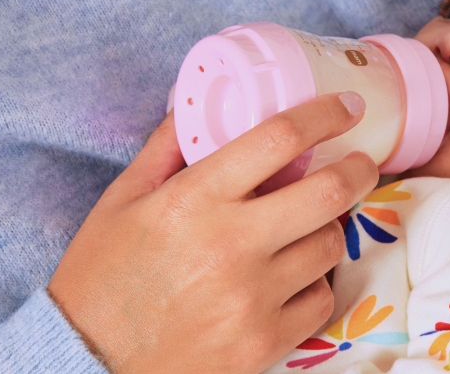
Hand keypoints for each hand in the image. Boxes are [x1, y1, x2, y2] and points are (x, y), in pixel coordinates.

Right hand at [48, 91, 376, 373]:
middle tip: (360, 161)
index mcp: (194, 200)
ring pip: (330, 245)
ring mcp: (254, 298)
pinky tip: (294, 274)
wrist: (89, 365)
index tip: (345, 105)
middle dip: (358, 168)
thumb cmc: (101, 278)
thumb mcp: (121, 200)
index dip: (324, 114)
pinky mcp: (266, 343)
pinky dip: (315, 281)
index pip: (279, 138)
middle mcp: (231, 245)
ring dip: (329, 227)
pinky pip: (320, 298)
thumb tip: (197, 101)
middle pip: (330, 191)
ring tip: (312, 223)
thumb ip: (165, 147)